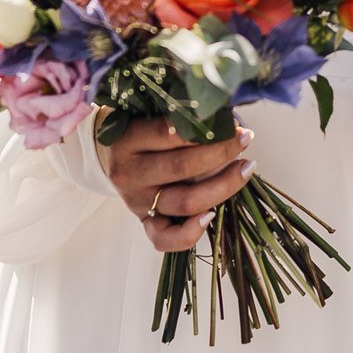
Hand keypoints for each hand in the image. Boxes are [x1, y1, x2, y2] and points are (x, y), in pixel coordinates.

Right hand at [95, 117, 253, 253]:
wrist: (106, 154)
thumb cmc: (136, 126)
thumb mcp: (147, 112)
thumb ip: (179, 115)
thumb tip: (225, 116)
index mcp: (129, 140)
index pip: (169, 133)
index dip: (205, 129)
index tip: (233, 123)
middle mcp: (130, 173)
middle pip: (183, 167)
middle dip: (221, 153)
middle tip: (245, 139)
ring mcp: (137, 201)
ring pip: (184, 202)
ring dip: (223, 187)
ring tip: (245, 168)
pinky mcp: (143, 222)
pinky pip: (165, 239)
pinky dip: (190, 233)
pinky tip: (212, 215)